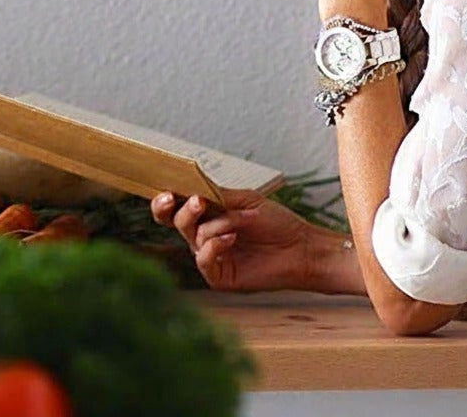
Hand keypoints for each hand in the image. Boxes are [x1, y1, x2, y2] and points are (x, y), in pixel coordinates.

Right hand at [150, 189, 323, 292]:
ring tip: (235, 221)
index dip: (164, 201)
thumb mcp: (245, 200)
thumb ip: (216, 195)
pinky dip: (214, 245)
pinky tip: (231, 238)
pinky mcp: (219, 276)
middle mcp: (203, 236)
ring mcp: (210, 256)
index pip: (174, 208)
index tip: (168, 191)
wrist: (302, 247)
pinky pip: (202, 260)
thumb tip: (190, 189)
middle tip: (190, 201)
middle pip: (174, 221)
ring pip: (191, 236)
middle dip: (178, 210)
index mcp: (206, 216)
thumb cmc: (277, 222)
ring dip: (212, 225)